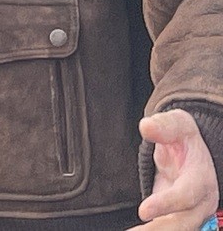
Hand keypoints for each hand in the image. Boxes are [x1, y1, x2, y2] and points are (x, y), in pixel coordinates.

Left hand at [127, 109, 218, 229]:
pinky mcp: (175, 216)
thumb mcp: (179, 124)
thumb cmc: (184, 139)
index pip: (185, 196)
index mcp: (200, 180)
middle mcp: (198, 202)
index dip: (166, 204)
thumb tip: (146, 127)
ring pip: (175, 229)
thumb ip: (164, 126)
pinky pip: (165, 227)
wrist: (192, 152)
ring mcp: (188, 212)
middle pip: (182, 222)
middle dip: (160, 229)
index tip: (143, 211)